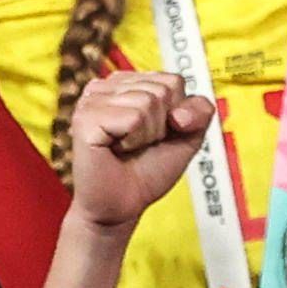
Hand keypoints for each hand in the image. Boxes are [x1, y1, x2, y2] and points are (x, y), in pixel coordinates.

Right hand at [61, 67, 209, 226]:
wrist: (122, 206)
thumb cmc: (147, 171)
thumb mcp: (187, 137)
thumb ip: (200, 112)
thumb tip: (180, 112)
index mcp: (128, 83)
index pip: (174, 81)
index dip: (176, 114)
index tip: (156, 134)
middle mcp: (107, 85)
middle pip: (163, 90)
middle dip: (161, 125)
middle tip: (139, 144)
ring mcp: (94, 99)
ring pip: (148, 102)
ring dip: (146, 135)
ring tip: (127, 147)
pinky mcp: (86, 117)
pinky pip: (133, 117)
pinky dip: (133, 141)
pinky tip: (115, 149)